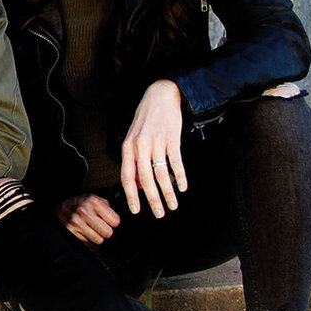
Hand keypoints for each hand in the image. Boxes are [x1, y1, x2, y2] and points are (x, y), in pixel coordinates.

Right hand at [56, 194, 120, 244]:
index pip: (115, 221)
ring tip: (90, 228)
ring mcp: (76, 222)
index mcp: (93, 202)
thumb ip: (108, 208)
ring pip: (99, 240)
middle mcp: (84, 211)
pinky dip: (87, 239)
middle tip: (98, 225)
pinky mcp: (71, 232)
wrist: (61, 208)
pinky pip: (88, 243)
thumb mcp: (94, 199)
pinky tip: (83, 231)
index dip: (113, 221)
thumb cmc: (81, 204)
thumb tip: (119, 221)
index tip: (107, 220)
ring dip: (96, 236)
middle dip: (105, 230)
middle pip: (108, 233)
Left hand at [119, 79, 188, 217]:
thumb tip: (137, 185)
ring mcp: (156, 142)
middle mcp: (139, 146)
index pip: (127, 177)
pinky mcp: (172, 138)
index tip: (136, 210)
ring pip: (161, 174)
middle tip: (159, 214)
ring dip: (168, 192)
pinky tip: (183, 187)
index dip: (131, 195)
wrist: (160, 96)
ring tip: (173, 205)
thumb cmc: (146, 120)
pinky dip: (180, 176)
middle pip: (145, 179)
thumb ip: (134, 160)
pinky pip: (175, 162)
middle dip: (152, 199)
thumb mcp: (134, 138)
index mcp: (127, 148)